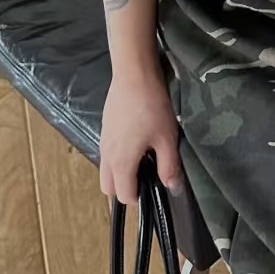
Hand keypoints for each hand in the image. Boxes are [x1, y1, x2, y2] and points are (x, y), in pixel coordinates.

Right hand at [99, 64, 180, 203]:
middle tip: (147, 176)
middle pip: (108, 187)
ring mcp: (103, 141)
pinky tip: (137, 141)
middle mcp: (106, 155)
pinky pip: (107, 155)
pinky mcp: (104, 128)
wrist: (134, 75)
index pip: (123, 196)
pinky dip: (118, 158)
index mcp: (121, 162)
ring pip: (106, 170)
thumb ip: (169, 166)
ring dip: (121, 173)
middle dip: (125, 189)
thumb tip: (172, 188)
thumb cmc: (152, 107)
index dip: (139, 198)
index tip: (154, 187)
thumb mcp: (167, 138)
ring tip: (144, 158)